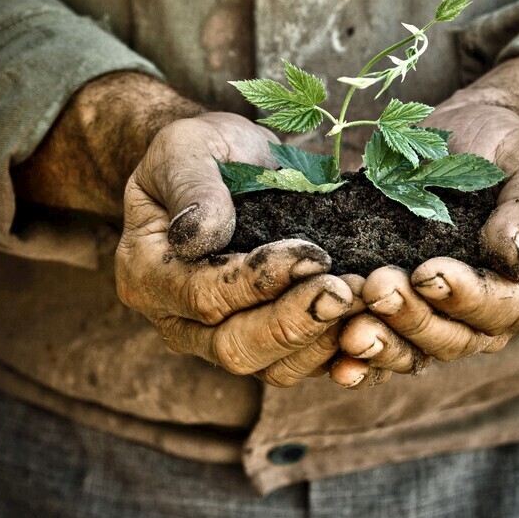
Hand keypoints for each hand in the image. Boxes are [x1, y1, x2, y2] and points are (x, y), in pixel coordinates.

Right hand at [115, 111, 362, 385]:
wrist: (224, 164)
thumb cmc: (201, 152)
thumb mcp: (185, 149)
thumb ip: (192, 187)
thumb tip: (201, 233)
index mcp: (147, 274)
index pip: (203, 294)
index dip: (260, 280)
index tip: (312, 253)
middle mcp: (177, 320)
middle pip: (235, 348)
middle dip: (296, 322)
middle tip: (346, 291)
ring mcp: (219, 339)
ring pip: (272, 368)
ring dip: (324, 339)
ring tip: (365, 300)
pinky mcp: (264, 343)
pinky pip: (302, 366)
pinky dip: (339, 352)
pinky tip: (371, 325)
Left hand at [331, 58, 518, 385]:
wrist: (464, 138)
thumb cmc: (507, 149)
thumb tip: (513, 255)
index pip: (505, 308)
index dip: (467, 298)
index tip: (429, 273)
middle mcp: (495, 318)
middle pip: (455, 338)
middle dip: (412, 317)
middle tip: (377, 286)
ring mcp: (445, 321)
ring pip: (415, 352)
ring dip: (380, 342)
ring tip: (348, 324)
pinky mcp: (403, 316)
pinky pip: (382, 351)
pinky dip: (359, 360)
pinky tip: (334, 361)